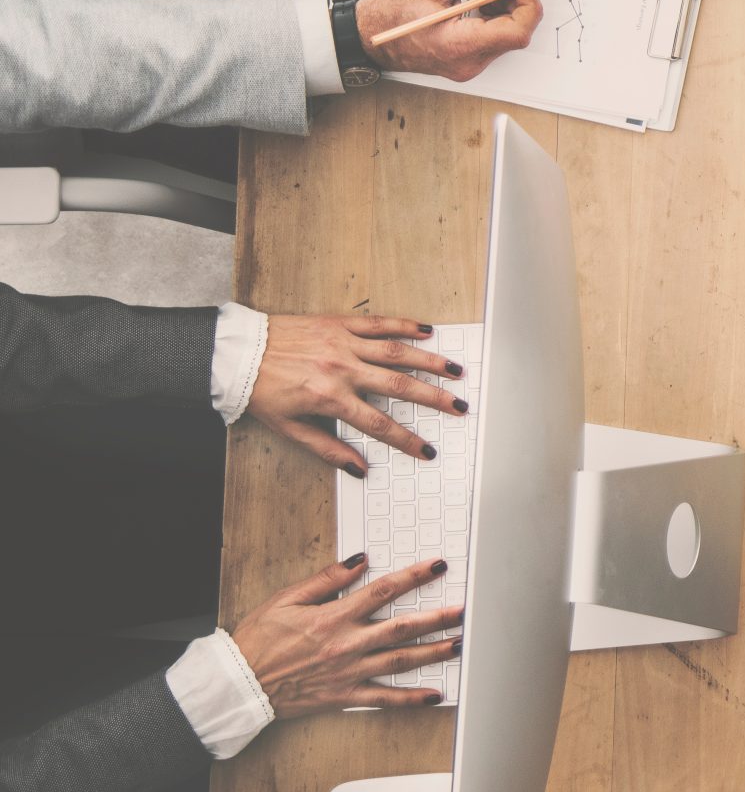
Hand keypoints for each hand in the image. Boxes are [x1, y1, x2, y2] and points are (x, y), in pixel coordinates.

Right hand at [230, 551, 462, 715]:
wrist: (239, 683)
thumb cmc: (258, 640)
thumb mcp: (286, 599)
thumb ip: (325, 581)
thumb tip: (358, 562)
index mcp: (333, 617)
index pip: (384, 591)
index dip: (414, 577)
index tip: (438, 567)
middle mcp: (346, 644)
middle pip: (402, 628)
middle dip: (437, 618)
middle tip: (465, 610)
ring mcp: (348, 671)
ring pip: (400, 661)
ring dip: (433, 653)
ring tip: (459, 644)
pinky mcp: (344, 695)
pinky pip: (383, 698)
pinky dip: (410, 699)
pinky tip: (433, 695)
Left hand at [248, 313, 464, 475]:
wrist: (237, 353)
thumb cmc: (260, 391)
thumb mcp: (288, 428)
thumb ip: (327, 448)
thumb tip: (358, 467)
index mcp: (330, 398)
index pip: (379, 425)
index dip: (406, 440)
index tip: (426, 450)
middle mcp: (342, 369)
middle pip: (400, 387)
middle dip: (434, 398)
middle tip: (459, 406)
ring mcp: (342, 344)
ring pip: (397, 352)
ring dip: (430, 362)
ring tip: (455, 369)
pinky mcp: (338, 324)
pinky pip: (379, 324)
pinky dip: (404, 326)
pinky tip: (427, 331)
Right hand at [355, 0, 542, 80]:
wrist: (367, 34)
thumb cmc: (392, 9)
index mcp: (460, 45)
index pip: (518, 32)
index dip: (528, 3)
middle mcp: (469, 62)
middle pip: (515, 32)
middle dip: (514, 1)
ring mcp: (468, 65)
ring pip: (505, 35)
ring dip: (502, 7)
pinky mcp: (465, 61)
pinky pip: (491, 38)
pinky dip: (490, 16)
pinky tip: (472, 1)